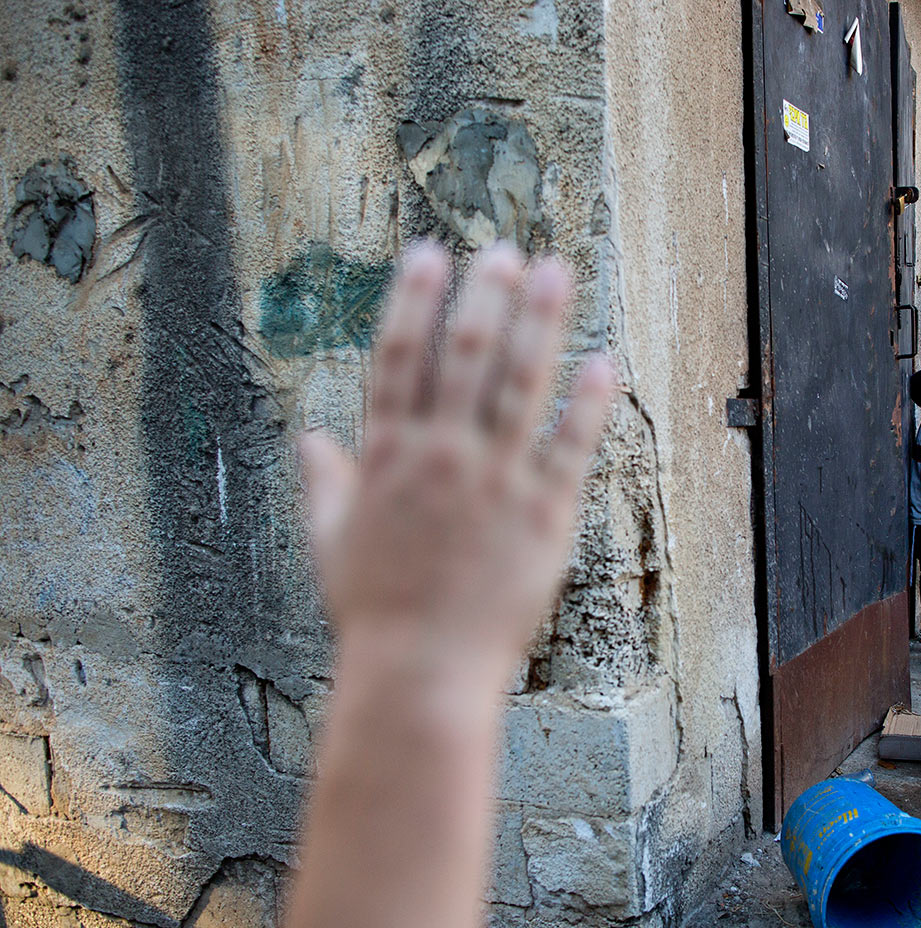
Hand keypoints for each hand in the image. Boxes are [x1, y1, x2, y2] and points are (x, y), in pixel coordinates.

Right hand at [299, 243, 615, 689]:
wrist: (422, 672)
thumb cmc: (373, 612)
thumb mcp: (330, 543)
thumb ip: (324, 484)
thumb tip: (309, 440)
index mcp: (386, 457)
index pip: (398, 358)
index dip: (414, 300)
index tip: (430, 255)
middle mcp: (441, 457)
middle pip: (466, 355)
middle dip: (487, 295)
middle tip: (506, 252)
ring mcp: (496, 482)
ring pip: (520, 384)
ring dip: (540, 322)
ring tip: (556, 273)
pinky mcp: (544, 515)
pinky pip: (570, 446)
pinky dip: (587, 402)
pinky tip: (601, 361)